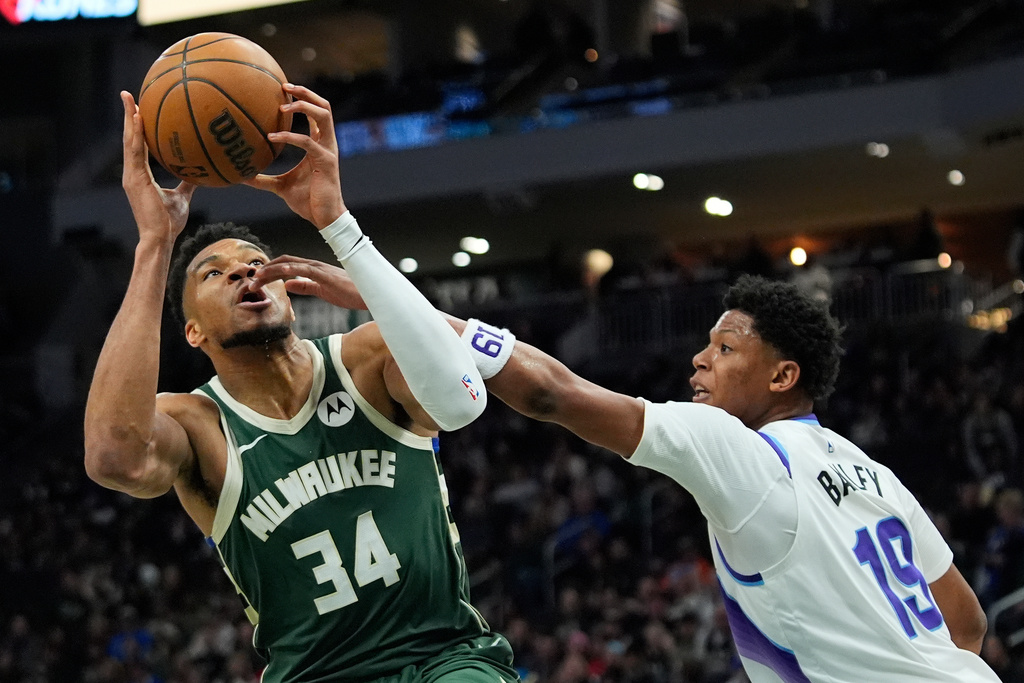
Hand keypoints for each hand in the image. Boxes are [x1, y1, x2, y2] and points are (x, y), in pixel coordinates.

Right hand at [120, 91, 195, 244]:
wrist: (160, 238)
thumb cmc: (169, 222)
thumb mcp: (182, 198)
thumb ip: (187, 183)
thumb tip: (199, 172)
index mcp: (140, 174)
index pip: (138, 145)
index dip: (137, 127)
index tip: (139, 109)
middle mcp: (132, 172)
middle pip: (130, 138)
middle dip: (129, 116)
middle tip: (128, 95)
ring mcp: (131, 175)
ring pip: (129, 141)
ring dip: (130, 119)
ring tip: (129, 99)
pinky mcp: (134, 180)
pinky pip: (135, 152)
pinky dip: (136, 134)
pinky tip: (139, 119)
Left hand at [243, 84, 345, 229]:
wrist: (325, 218)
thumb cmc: (307, 201)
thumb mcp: (279, 186)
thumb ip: (262, 179)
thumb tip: (240, 176)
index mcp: (320, 144)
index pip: (315, 114)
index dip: (303, 97)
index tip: (283, 89)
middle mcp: (327, 143)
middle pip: (323, 106)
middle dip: (305, 92)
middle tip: (284, 86)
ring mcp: (328, 150)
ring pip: (323, 116)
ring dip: (303, 106)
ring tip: (283, 105)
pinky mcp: (326, 161)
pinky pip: (307, 142)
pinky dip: (290, 136)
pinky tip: (272, 136)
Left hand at [249, 254, 366, 309]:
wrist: (370, 295)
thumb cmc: (351, 293)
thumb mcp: (323, 291)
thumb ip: (305, 287)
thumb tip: (287, 285)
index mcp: (314, 270)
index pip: (287, 265)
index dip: (270, 271)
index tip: (257, 279)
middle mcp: (314, 265)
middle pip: (284, 262)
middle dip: (265, 270)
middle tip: (251, 280)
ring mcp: (319, 268)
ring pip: (289, 264)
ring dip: (271, 271)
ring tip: (256, 278)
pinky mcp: (325, 275)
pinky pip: (304, 270)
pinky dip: (289, 270)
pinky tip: (278, 274)